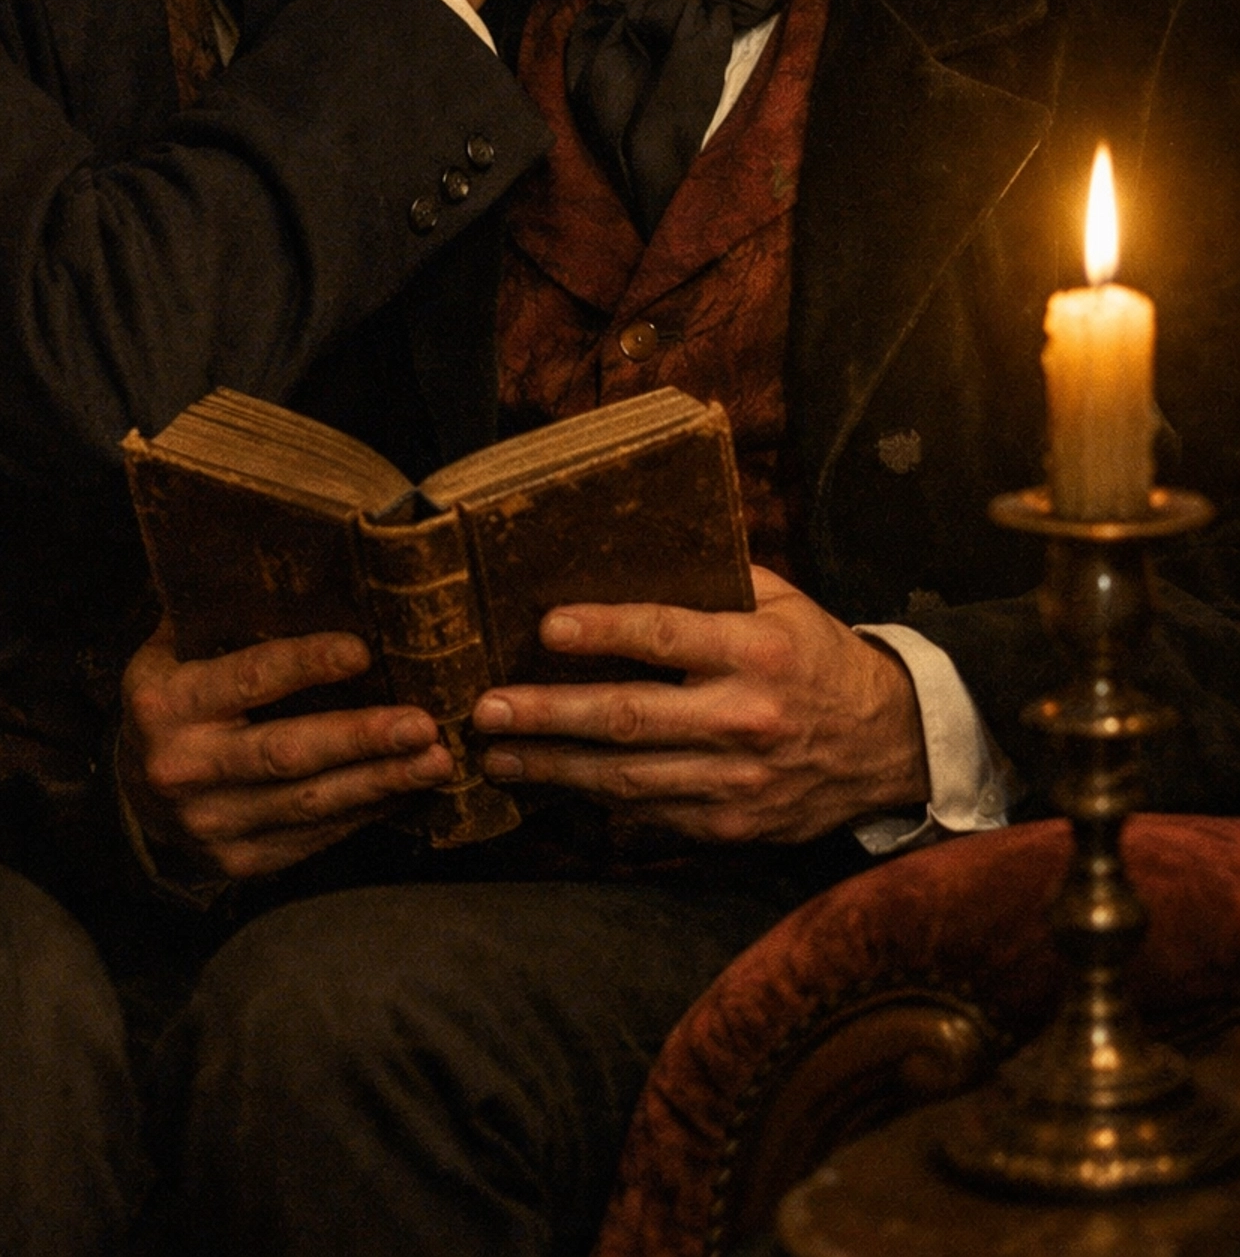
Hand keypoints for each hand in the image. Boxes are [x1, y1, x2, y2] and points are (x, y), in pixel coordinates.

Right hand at [120, 619, 452, 880]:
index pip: (248, 679)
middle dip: (360, 738)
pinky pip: (313, 838)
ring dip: (380, 783)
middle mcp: (183, 767)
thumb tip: (298, 559)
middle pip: (285, 754)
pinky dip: (365, 814)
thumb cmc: (174, 703)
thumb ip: (222, 618)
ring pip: (309, 804)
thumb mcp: (173, 653)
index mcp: (167, 702)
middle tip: (422, 722)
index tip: (363, 651)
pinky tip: (406, 790)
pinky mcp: (239, 862)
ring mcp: (211, 823)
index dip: (307, 665)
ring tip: (435, 761)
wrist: (132, 799)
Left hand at [470, 569, 928, 846]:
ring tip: (496, 755)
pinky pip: (649, 814)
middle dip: (548, 715)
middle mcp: (744, 718)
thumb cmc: (818, 658)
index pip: (668, 636)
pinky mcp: (731, 824)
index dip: (604, 630)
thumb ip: (717, 582)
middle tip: (486, 710)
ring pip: (627, 778)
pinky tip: (550, 786)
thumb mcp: (784, 605)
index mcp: (757, 651)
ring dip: (554, 768)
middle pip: (629, 718)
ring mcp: (736, 781)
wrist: (888, 746)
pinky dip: (594, 801)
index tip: (546, 627)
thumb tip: (634, 550)